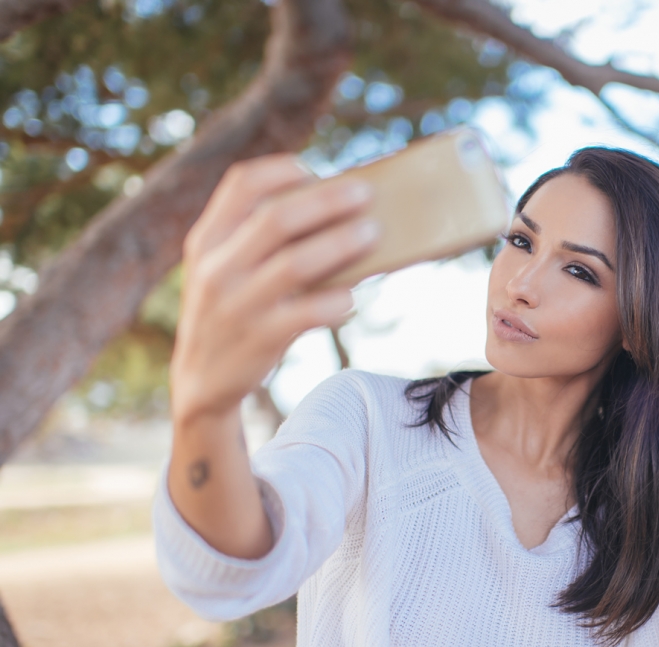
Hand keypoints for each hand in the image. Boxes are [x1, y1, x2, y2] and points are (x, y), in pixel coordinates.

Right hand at [170, 153, 377, 424]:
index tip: (314, 172)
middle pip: (277, 219)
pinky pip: (308, 312)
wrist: (202, 381)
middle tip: (365, 194)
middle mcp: (216, 267)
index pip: (240, 184)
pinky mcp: (260, 337)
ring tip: (373, 233)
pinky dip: (336, 300)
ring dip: (341, 244)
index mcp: (207, 239)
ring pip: (296, 263)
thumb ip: (254, 238)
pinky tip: (353, 297)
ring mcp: (237, 304)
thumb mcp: (222, 268)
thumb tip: (332, 207)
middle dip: (328, 201)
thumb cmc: (231, 311)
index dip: (281, 170)